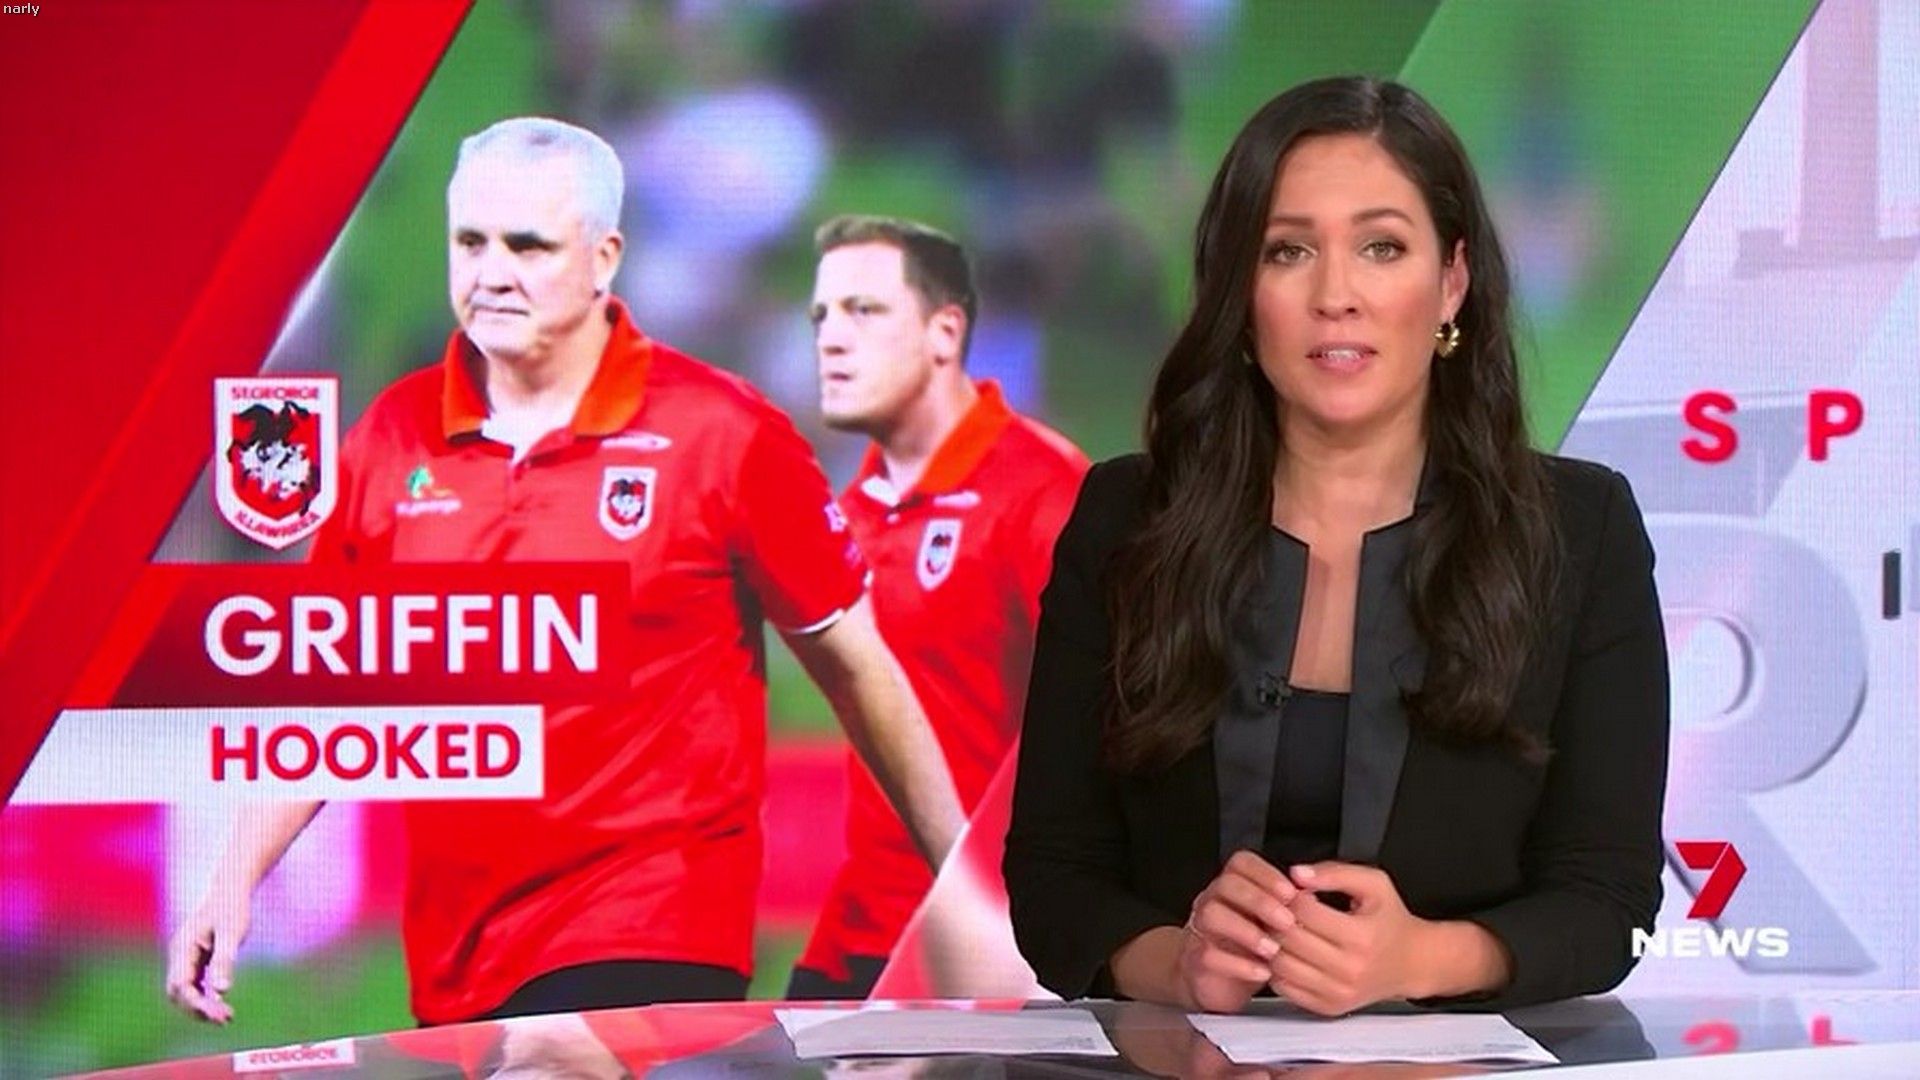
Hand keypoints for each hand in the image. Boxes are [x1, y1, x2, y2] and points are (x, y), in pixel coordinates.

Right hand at [164, 885, 251, 1023]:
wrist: (230, 888)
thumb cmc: (232, 908)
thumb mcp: (232, 933)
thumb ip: (224, 960)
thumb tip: (222, 991)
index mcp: (182, 948)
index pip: (181, 985)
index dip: (196, 1004)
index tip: (219, 1015)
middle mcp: (179, 954)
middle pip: (178, 992)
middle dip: (197, 1009)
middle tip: (225, 1019)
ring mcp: (184, 957)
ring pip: (184, 991)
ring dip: (201, 1006)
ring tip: (226, 1017)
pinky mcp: (194, 959)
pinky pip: (193, 984)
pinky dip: (204, 996)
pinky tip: (221, 1004)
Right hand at [1180, 850, 1298, 1012]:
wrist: (1216, 981)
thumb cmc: (1248, 947)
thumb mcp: (1269, 923)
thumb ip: (1287, 907)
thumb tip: (1312, 895)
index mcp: (1232, 888)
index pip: (1241, 864)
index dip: (1265, 874)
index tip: (1290, 892)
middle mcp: (1213, 902)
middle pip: (1226, 885)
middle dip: (1260, 901)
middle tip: (1287, 921)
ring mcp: (1201, 930)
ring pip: (1212, 915)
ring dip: (1247, 931)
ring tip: (1273, 949)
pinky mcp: (1196, 960)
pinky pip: (1208, 955)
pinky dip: (1238, 964)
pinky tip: (1263, 971)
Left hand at [1269, 862, 1424, 1015]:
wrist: (1412, 963)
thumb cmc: (1390, 921)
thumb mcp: (1374, 884)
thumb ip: (1335, 873)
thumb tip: (1297, 873)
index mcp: (1361, 936)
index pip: (1304, 912)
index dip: (1291, 895)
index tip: (1293, 891)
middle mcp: (1349, 969)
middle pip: (1288, 939)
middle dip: (1277, 918)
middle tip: (1280, 909)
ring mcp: (1338, 992)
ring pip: (1280, 965)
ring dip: (1272, 944)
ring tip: (1282, 930)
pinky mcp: (1329, 1007)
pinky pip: (1284, 987)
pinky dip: (1277, 969)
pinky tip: (1288, 953)